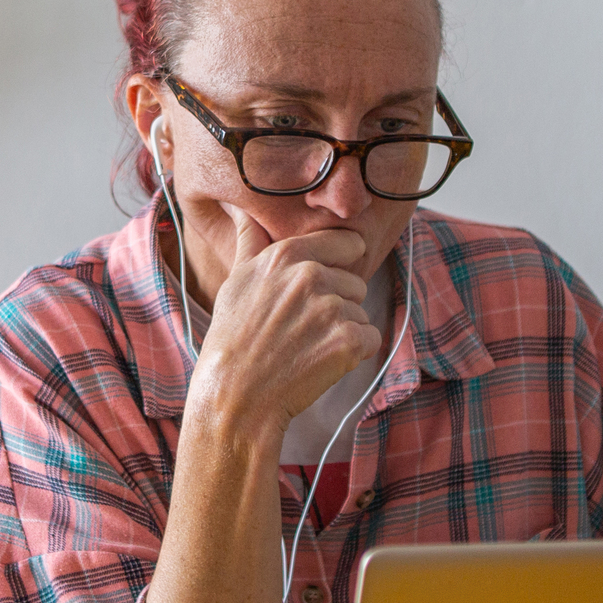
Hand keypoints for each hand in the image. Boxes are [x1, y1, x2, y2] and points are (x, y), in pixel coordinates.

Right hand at [189, 206, 382, 440]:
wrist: (235, 395)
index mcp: (286, 256)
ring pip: (361, 312)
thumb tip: (241, 208)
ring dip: (343, 330)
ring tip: (307, 346)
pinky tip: (321, 361)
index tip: (328, 282)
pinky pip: (370, 338)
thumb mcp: (236, 281)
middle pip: (354, 282)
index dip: (341, 263)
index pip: (344, 242)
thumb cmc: (232, 339)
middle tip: (301, 329)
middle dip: (337, 305)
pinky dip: (353, 353)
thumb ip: (250, 240)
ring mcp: (331, 308)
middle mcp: (310, 276)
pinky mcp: (347, 340)